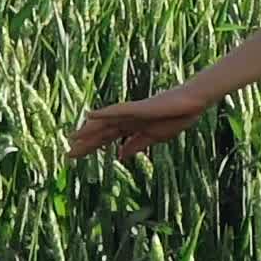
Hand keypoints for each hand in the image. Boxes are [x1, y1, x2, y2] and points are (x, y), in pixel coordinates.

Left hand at [66, 86, 205, 162]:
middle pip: (102, 132)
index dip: (91, 147)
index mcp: (132, 127)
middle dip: (86, 143)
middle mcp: (128, 119)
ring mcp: (132, 112)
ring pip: (106, 122)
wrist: (193, 105)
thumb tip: (120, 156)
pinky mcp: (139, 107)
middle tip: (67, 155)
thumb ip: (136, 145)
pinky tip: (90, 114)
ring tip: (71, 138)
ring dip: (89, 130)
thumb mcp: (154, 138)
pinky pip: (118, 110)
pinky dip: (104, 112)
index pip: (107, 139)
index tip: (74, 156)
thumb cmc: (177, 118)